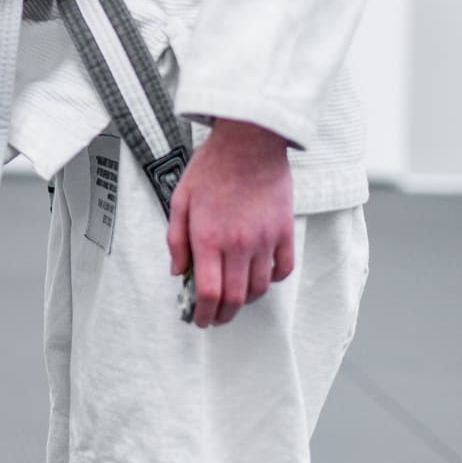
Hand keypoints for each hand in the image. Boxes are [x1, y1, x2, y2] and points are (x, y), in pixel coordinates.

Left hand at [167, 119, 294, 328]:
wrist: (249, 142)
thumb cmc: (212, 167)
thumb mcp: (180, 199)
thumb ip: (176, 239)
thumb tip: (177, 271)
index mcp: (208, 238)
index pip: (209, 292)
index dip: (204, 314)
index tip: (201, 320)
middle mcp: (238, 244)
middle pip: (235, 298)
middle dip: (224, 315)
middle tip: (216, 317)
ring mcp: (265, 239)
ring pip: (259, 288)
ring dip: (246, 301)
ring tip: (235, 299)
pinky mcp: (285, 231)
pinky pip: (283, 268)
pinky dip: (272, 280)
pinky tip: (260, 277)